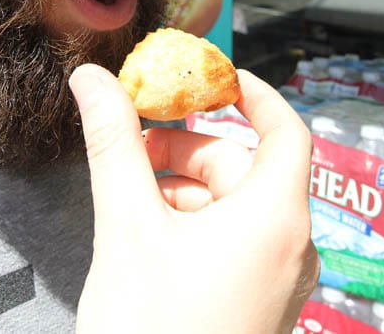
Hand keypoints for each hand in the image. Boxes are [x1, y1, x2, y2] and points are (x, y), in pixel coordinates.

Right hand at [70, 64, 318, 333]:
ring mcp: (279, 282)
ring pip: (238, 207)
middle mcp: (291, 247)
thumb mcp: (127, 227)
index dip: (251, 92)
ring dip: (187, 189)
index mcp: (276, 218)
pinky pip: (238, 244)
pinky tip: (151, 238)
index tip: (210, 75)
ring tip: (134, 199)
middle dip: (190, 147)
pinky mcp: (260, 306)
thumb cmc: (152, 331)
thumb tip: (92, 79)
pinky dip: (198, 225)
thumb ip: (114, 144)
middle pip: (247, 167)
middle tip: (136, 147)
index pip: (286, 128)